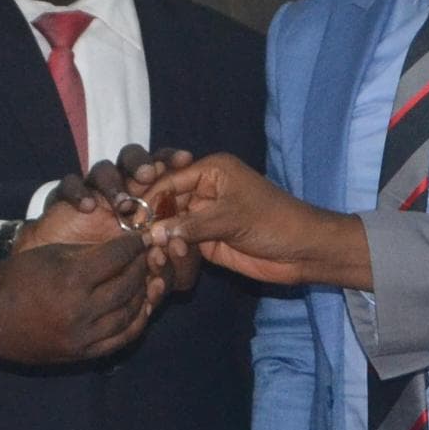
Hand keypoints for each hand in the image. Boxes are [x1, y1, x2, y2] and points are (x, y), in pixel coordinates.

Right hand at [0, 234, 152, 364]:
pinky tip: (141, 309)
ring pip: (129, 313)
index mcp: (71, 278)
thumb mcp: (50, 255)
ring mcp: (82, 336)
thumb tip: (122, 249)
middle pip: (127, 285)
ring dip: (142, 294)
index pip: (117, 258)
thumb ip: (88, 253)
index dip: (133, 245)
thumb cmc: (16, 278)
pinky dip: (136, 323)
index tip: (141, 238)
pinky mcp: (81, 354)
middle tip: (147, 256)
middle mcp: (81, 309)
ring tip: (146, 280)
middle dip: (141, 267)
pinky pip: (121, 339)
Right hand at [21, 146, 193, 253]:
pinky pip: (70, 184)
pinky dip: (79, 192)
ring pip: (102, 169)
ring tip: (121, 204)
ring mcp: (92, 190)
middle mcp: (120, 187)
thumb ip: (163, 254)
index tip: (186, 159)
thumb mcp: (144, 264)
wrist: (67, 274)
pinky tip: (87, 208)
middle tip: (148, 175)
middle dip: (141, 162)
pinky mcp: (64, 199)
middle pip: (131, 158)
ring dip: (113, 182)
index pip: (161, 166)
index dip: (173, 158)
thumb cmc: (114, 266)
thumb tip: (179, 247)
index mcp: (145, 196)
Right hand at [143, 154, 372, 288]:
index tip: (125, 215)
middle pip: (165, 201)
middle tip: (127, 235)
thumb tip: (152, 234)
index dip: (146, 197)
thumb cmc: (273, 223)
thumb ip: (190, 225)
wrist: (303, 251)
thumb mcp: (230, 219)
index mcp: (211, 170)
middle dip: (149, 218)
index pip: (169, 180)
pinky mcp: (208, 241)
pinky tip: (156, 259)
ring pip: (170, 224)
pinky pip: (182, 243)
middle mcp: (204, 189)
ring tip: (140, 251)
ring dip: (158, 237)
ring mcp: (205, 216)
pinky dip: (171, 251)